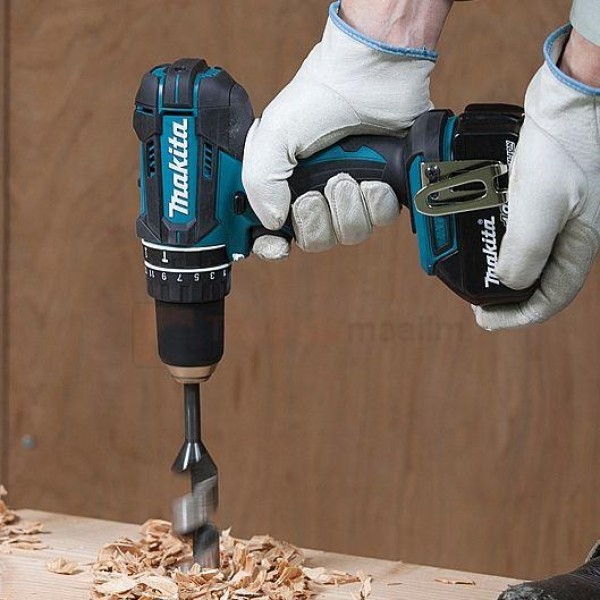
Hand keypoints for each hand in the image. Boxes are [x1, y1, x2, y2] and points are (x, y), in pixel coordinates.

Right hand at [243, 1, 446, 259]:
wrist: (372, 75)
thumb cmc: (319, 97)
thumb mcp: (272, 135)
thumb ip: (260, 182)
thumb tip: (273, 222)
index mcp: (284, 183)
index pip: (272, 231)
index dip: (272, 245)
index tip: (278, 246)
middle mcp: (316, 192)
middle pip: (314, 239)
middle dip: (316, 221)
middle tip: (317, 193)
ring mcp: (351, 193)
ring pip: (349, 233)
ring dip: (346, 209)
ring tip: (346, 177)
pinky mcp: (384, 189)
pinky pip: (380, 220)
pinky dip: (376, 203)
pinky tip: (374, 179)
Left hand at [474, 26, 599, 330]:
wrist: (567, 98)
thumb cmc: (564, 147)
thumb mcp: (541, 204)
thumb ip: (527, 248)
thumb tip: (510, 283)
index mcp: (579, 243)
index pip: (551, 296)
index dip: (519, 316)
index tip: (484, 321)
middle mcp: (569, 233)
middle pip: (536, 278)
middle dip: (504, 293)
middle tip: (472, 296)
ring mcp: (555, 213)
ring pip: (524, 252)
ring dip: (497, 263)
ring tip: (468, 265)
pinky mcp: (539, 193)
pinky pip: (516, 224)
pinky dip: (496, 233)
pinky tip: (476, 230)